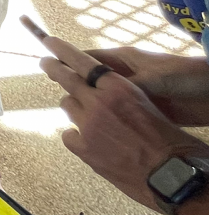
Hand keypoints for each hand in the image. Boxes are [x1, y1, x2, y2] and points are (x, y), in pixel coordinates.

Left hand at [40, 35, 208, 209]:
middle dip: (54, 68)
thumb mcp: (143, 102)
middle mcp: (98, 102)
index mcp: (117, 87)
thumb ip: (117, 92)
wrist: (169, 172)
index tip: (49, 42)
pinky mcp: (83, 148)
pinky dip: (76, 136)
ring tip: (92, 118)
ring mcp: (87, 125)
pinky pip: (68, 134)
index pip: (83, 61)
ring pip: (68, 105)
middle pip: (66, 79)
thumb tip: (98, 86)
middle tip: (46, 62)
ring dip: (76, 108)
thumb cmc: (164, 136)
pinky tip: (89, 141)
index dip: (63, 50)